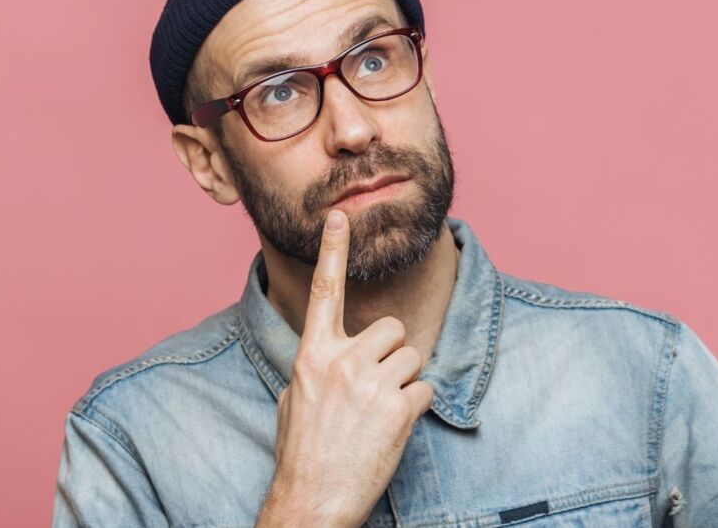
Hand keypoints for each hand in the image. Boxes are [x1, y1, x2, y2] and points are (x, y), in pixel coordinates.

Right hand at [258, 210, 434, 527]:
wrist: (312, 501)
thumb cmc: (301, 450)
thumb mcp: (294, 398)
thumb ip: (317, 365)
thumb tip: (335, 352)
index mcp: (312, 354)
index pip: (324, 291)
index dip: (332, 251)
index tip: (339, 217)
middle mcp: (341, 361)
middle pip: (392, 327)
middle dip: (391, 351)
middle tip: (376, 384)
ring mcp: (370, 384)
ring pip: (412, 357)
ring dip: (403, 380)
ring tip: (380, 410)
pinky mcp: (399, 409)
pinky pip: (424, 389)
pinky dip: (415, 407)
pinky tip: (392, 428)